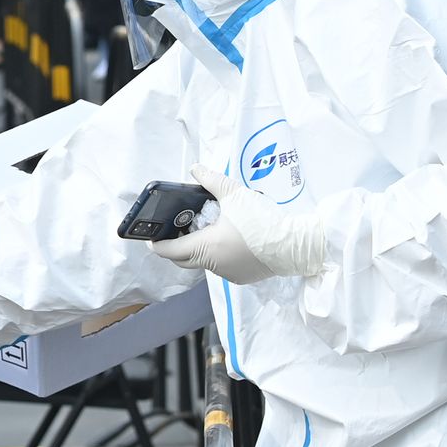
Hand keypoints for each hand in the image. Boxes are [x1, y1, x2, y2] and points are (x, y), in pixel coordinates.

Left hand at [149, 165, 326, 281]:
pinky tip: (230, 240)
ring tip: (209, 229)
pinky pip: (223, 267)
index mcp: (205, 247)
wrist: (294, 245)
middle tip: (178, 231)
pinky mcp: (242, 278)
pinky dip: (220, 255)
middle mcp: (213, 265)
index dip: (158, 244)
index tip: (151, 237)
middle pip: (184, 260)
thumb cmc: (262, 221)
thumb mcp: (235, 194)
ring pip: (205, 262)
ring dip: (202, 249)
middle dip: (176, 248)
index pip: (170, 251)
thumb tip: (195, 168)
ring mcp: (228, 274)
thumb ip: (211, 180)